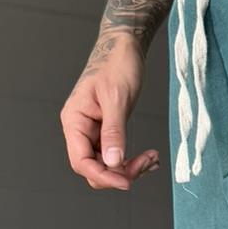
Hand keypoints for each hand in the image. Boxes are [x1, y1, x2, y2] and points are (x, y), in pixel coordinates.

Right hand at [60, 35, 161, 192]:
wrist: (124, 46)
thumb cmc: (117, 64)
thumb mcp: (117, 98)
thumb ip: (114, 131)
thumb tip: (112, 162)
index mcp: (74, 120)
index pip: (80, 161)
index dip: (103, 175)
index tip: (127, 182)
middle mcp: (80, 129)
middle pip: (93, 168)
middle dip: (119, 173)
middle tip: (147, 162)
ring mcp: (93, 132)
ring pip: (106, 165)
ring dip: (129, 168)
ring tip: (152, 159)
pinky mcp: (107, 131)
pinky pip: (115, 155)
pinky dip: (132, 160)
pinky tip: (150, 158)